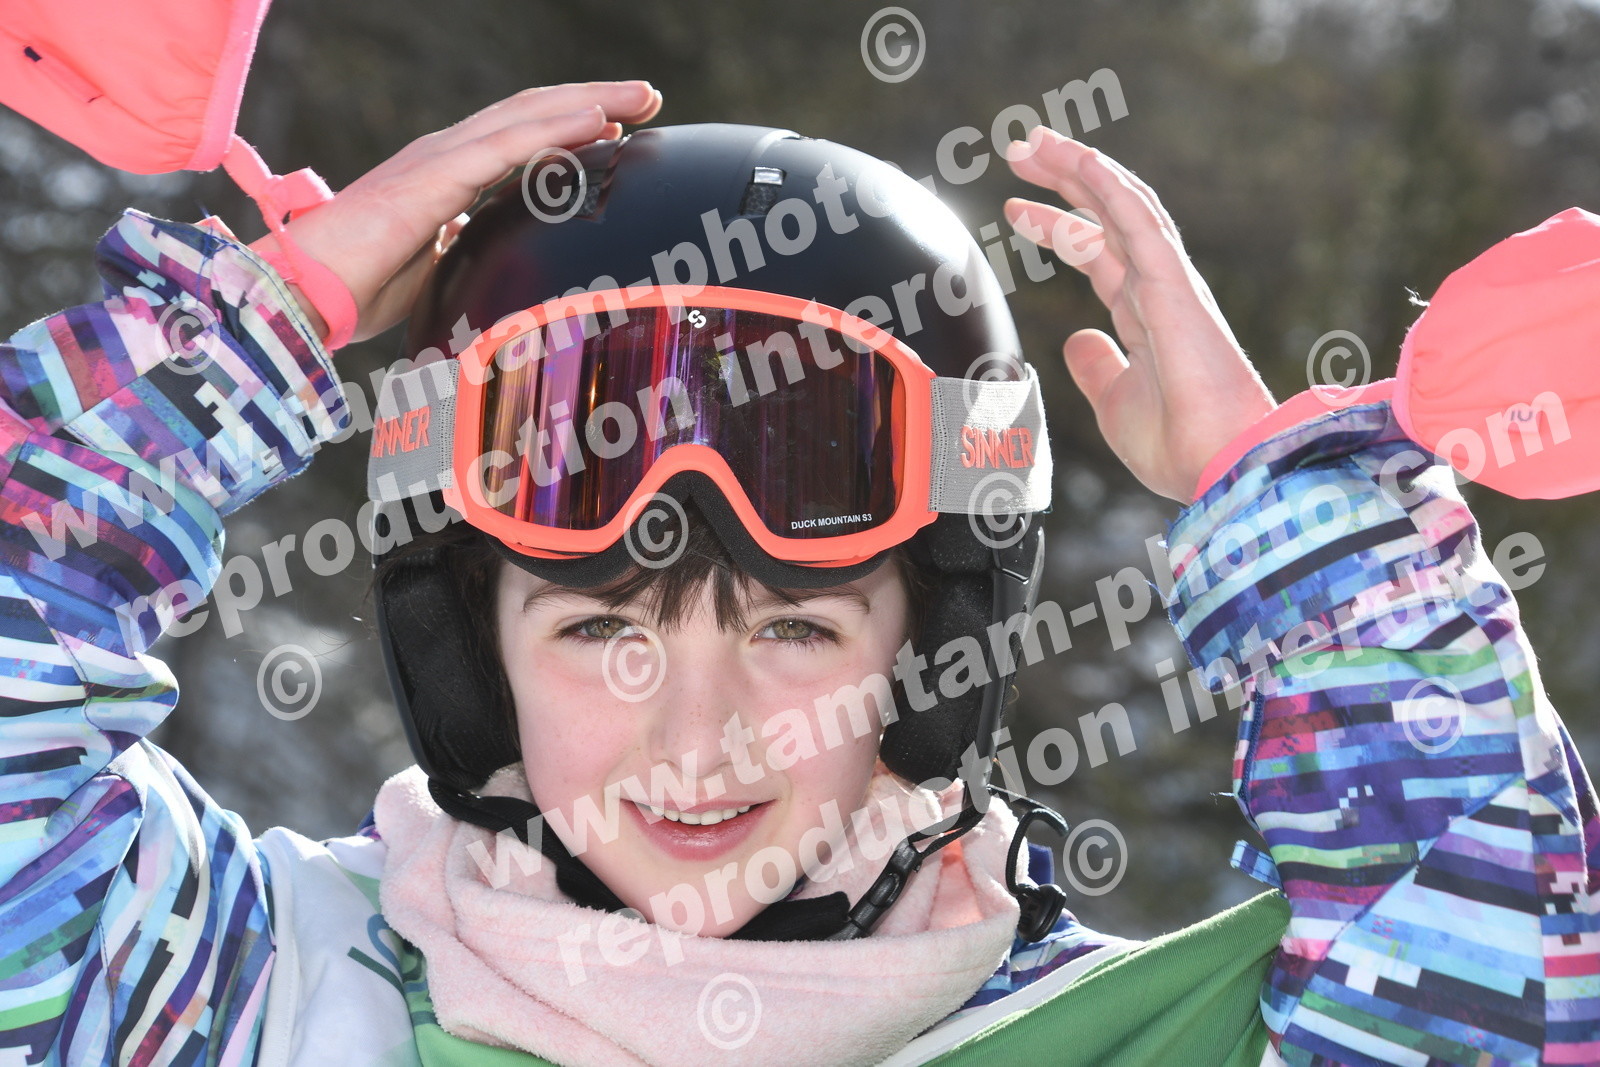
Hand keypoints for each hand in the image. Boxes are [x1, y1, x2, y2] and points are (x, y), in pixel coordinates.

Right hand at [256, 81, 662, 342]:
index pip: (522, 138)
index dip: (571, 126)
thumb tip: (498, 257)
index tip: (620, 126)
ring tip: (639, 96)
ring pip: (528, 118)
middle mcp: (445, 156)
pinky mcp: (432, 179)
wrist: (298, 297)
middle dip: (594, 100)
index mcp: (446, 176)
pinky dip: (556, 128)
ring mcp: (438, 162)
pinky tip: (598, 119)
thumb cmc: (354, 290)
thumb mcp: (436, 270)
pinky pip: (507, 146)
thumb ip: (467, 251)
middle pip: (533, 114)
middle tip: (648, 97)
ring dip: (589, 102)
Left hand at [1003, 126, 1274, 501]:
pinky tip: (1081, 160)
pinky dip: (1110, 187)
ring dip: (1078, 169)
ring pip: (1121, 205)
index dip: (1057, 226)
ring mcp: (1168, 283)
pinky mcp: (1175, 285)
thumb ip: (1096, 369)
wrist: (1216, 465)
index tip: (1015, 209)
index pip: (1096, 252)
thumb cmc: (1177, 445)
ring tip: (1035, 141)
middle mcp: (1157, 289)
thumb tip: (1076, 340)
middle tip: (1019, 149)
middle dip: (1062, 181)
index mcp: (1145, 316)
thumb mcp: (1113, 404)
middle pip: (1105, 216)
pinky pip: (1140, 222)